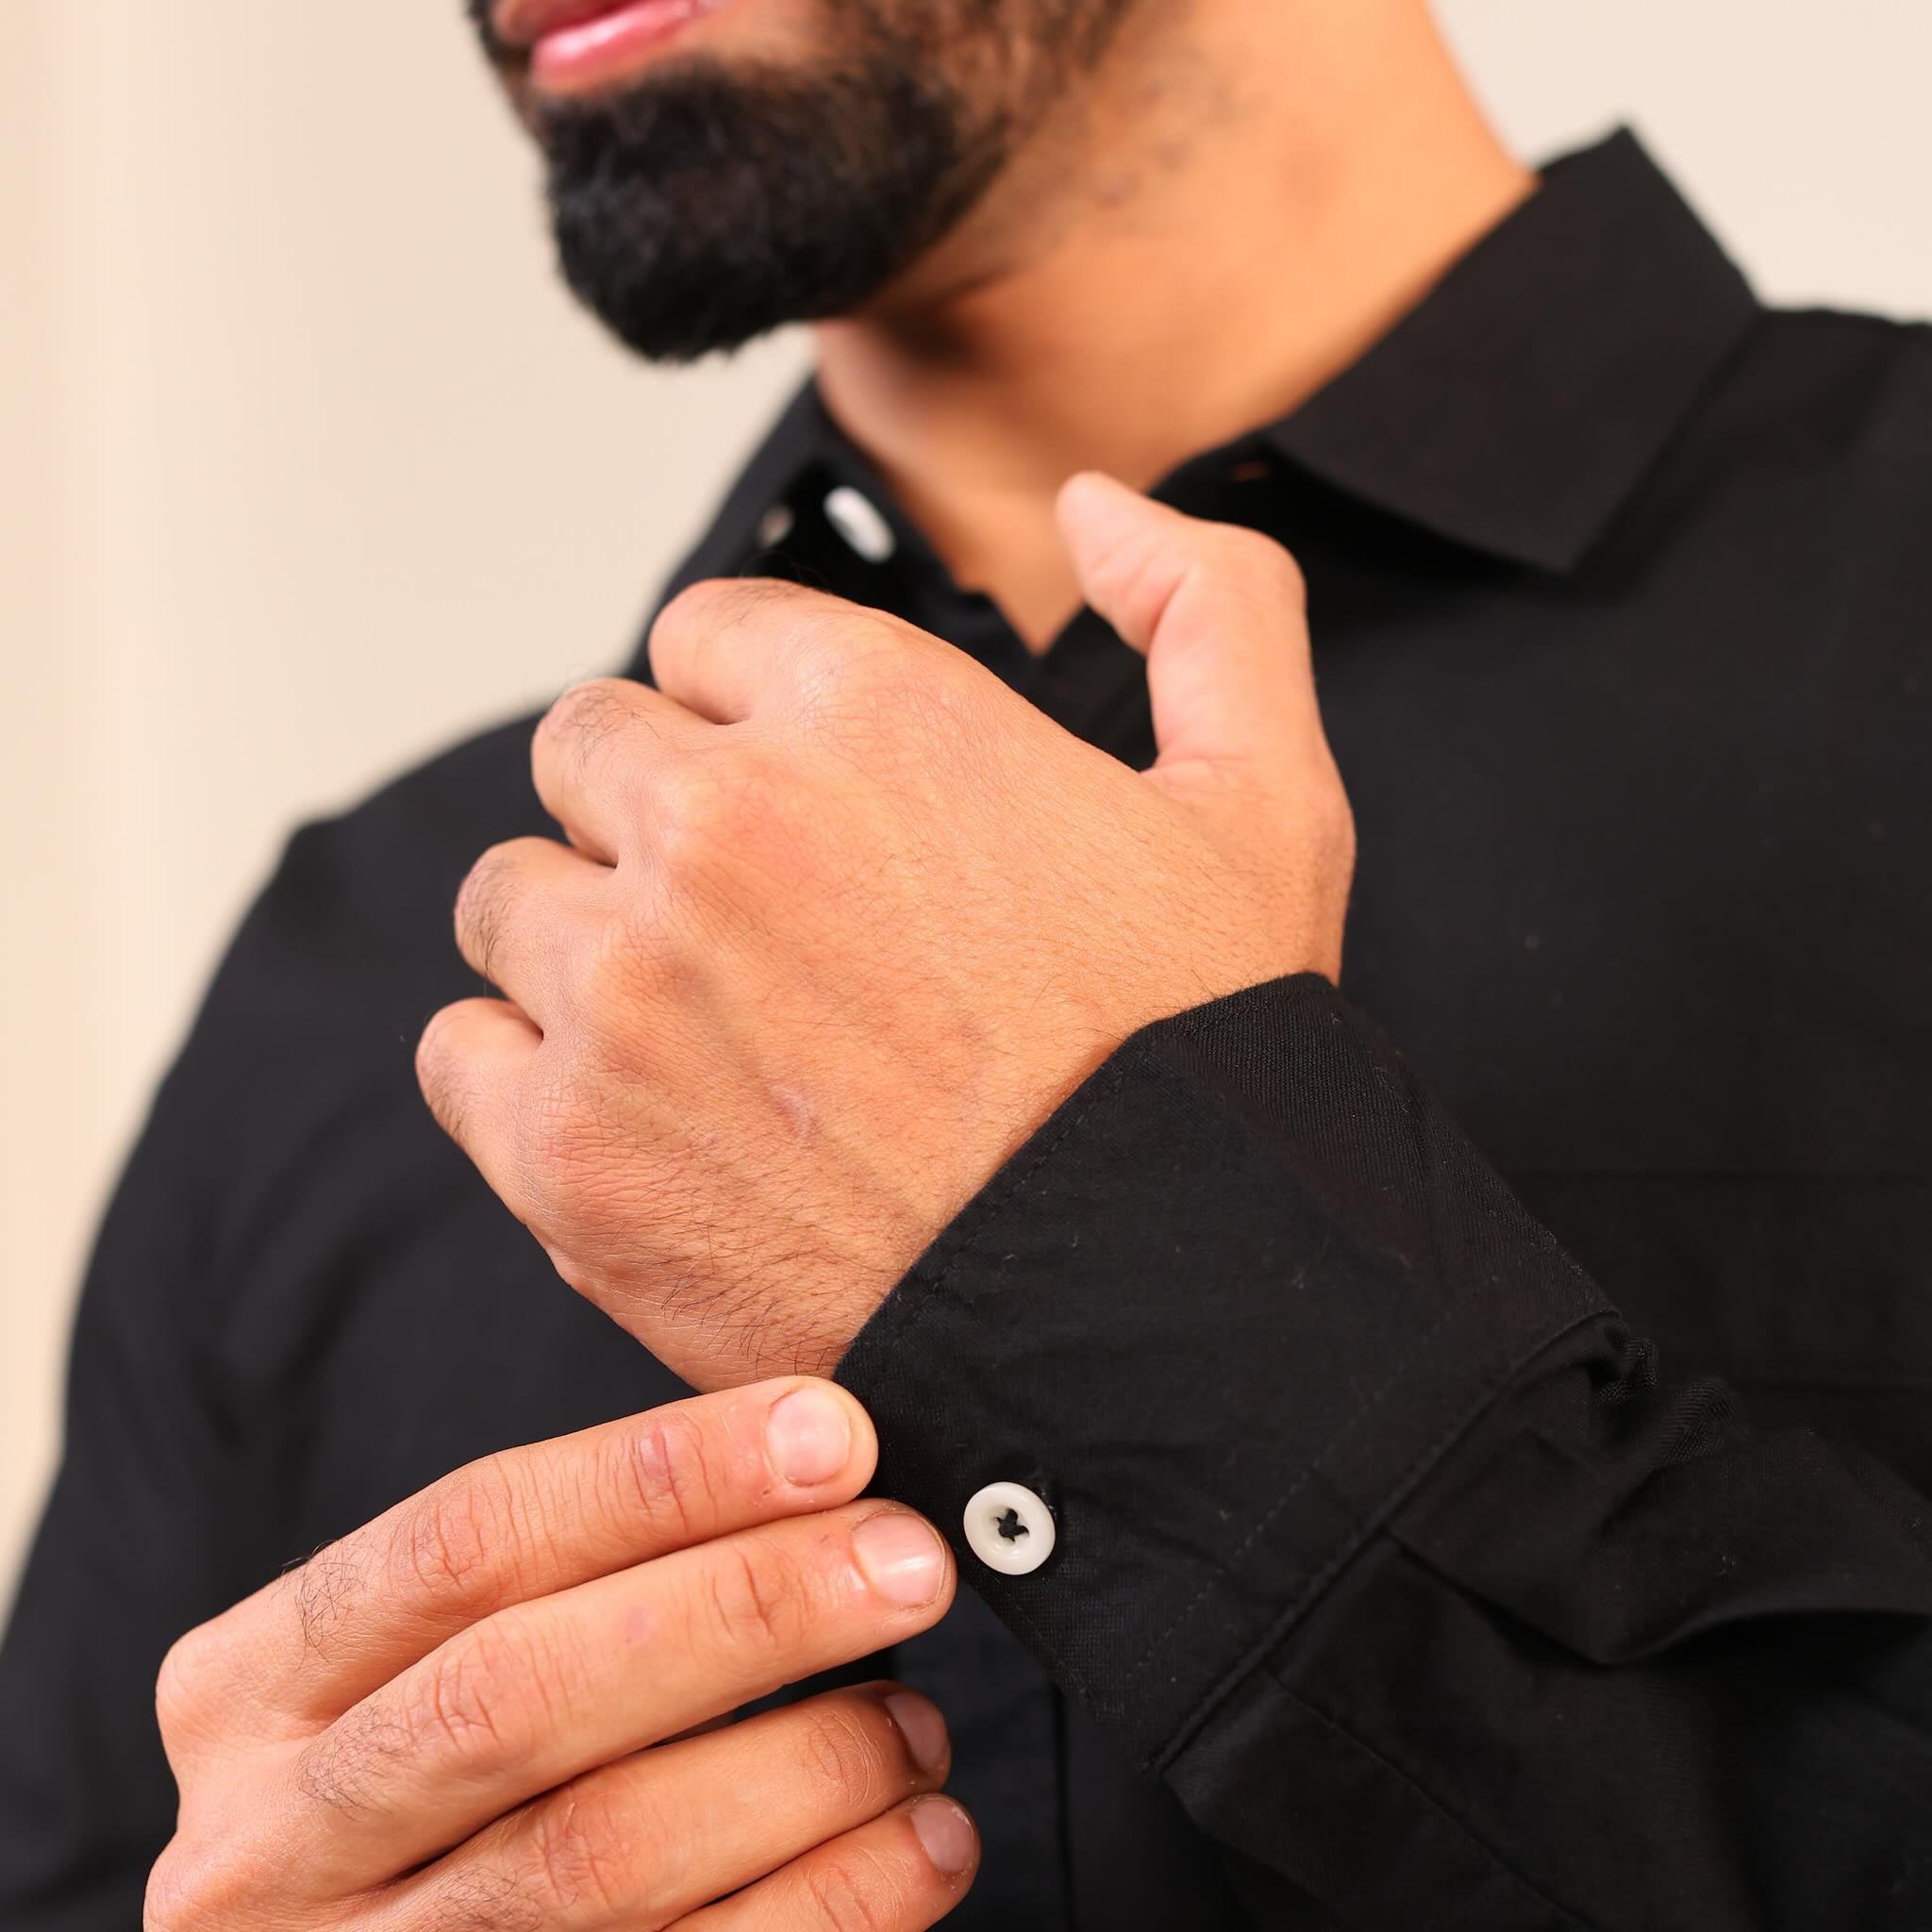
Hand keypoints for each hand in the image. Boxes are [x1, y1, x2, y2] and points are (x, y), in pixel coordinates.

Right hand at [147, 1380, 974, 1930]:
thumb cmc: (419, 1787)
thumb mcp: (409, 1667)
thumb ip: (557, 1579)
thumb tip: (801, 1462)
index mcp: (252, 1692)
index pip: (463, 1541)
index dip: (658, 1476)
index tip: (827, 1435)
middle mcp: (271, 1841)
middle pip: (524, 1694)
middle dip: (744, 1608)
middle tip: (905, 1560)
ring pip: (599, 1855)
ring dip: (804, 1770)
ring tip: (917, 1723)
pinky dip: (828, 1905)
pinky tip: (917, 1844)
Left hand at [419, 474, 1352, 1387]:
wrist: (1156, 1325)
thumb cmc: (1200, 1075)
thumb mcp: (1268, 804)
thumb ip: (1205, 606)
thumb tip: (1092, 510)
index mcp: (869, 711)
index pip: (698, 637)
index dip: (750, 716)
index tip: (799, 805)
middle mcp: (724, 825)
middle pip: (586, 751)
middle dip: (656, 815)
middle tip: (754, 927)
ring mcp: (630, 992)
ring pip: (511, 898)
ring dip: (584, 941)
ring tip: (700, 1029)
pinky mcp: (572, 1152)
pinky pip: (461, 1050)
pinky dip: (524, 1074)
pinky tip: (639, 1116)